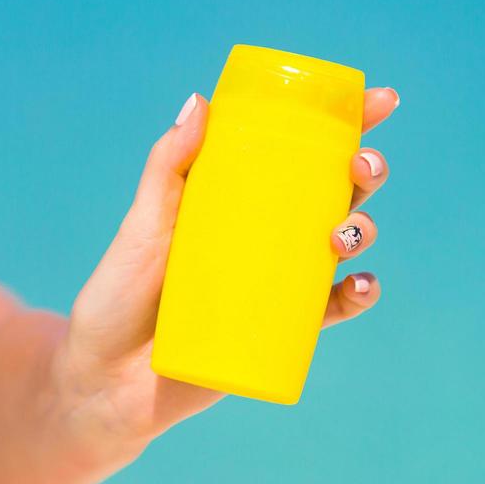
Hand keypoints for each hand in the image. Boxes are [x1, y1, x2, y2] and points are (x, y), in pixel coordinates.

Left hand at [59, 87, 399, 442]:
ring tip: (342, 235)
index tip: (380, 101)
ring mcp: (275, 281)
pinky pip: (332, 309)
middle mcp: (264, 234)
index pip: (297, 151)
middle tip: (362, 166)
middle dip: (365, 171)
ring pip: (341, 244)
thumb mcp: (141, 226)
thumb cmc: (117, 298)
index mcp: (235, 197)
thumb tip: (199, 101)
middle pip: (333, 192)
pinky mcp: (280, 330)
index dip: (346, 124)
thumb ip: (166, 167)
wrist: (105, 382)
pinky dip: (358, 294)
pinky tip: (359, 285)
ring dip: (362, 229)